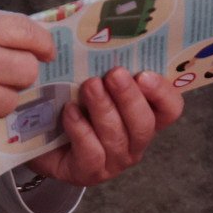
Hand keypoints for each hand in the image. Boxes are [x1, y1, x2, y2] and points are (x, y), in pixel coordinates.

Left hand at [27, 68, 182, 186]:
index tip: (143, 74)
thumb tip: (111, 39)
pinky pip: (92, 152)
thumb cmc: (73, 104)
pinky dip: (80, 129)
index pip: (171, 108)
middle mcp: (135, 142)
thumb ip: (109, 71)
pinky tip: (69, 112)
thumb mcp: (96, 84)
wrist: (41, 137)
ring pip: (117, 137)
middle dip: (130, 98)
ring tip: (89, 86)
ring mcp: (114, 161)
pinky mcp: (89, 173)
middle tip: (114, 74)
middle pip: (145, 124)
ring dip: (103, 108)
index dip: (162, 93)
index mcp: (145, 117)